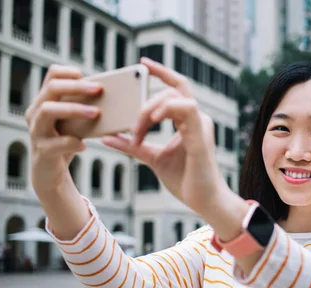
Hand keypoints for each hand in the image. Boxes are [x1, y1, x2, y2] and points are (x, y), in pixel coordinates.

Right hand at [26, 65, 102, 193]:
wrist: (51, 173)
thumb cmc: (66, 142)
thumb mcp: (75, 124)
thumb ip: (85, 110)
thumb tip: (115, 100)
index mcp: (45, 102)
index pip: (52, 76)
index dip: (69, 72)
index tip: (86, 76)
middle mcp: (36, 113)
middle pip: (52, 89)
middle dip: (76, 87)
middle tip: (99, 89)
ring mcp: (36, 131)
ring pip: (48, 111)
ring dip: (74, 109)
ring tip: (96, 113)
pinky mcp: (42, 151)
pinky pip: (55, 143)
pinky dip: (71, 142)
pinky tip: (83, 145)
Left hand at [101, 57, 226, 214]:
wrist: (203, 201)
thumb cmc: (185, 180)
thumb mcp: (152, 158)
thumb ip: (133, 145)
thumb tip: (107, 137)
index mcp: (188, 121)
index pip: (176, 88)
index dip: (161, 72)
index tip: (143, 64)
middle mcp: (197, 118)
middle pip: (171, 90)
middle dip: (145, 103)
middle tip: (132, 128)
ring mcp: (201, 125)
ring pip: (175, 96)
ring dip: (150, 109)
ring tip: (137, 130)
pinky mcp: (201, 135)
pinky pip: (186, 109)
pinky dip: (167, 109)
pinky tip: (152, 119)